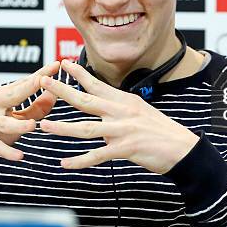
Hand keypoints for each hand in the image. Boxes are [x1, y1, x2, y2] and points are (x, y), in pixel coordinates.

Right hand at [0, 62, 59, 170]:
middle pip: (12, 95)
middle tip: (45, 81)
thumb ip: (35, 109)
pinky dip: (6, 151)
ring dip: (19, 124)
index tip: (56, 64)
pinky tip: (20, 156)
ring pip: (3, 123)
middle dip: (29, 86)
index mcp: (1, 97)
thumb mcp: (14, 119)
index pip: (23, 83)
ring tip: (33, 126)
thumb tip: (54, 94)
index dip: (40, 74)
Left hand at [39, 59, 199, 173]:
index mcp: (124, 100)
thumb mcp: (140, 111)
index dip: (78, 73)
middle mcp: (121, 111)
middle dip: (62, 91)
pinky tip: (65, 164)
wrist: (183, 148)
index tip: (62, 62)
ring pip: (86, 128)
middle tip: (43, 81)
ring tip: (44, 126)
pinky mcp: (126, 148)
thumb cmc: (161, 131)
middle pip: (86, 100)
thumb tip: (102, 112)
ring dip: (62, 128)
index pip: (97, 84)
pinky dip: (80, 161)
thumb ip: (119, 110)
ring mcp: (123, 129)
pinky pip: (98, 155)